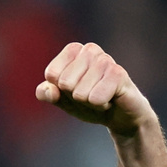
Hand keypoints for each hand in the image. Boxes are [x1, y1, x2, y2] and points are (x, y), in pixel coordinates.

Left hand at [36, 42, 155, 136]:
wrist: (119, 116)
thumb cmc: (88, 102)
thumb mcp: (62, 100)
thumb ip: (47, 94)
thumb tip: (47, 89)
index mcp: (73, 50)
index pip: (52, 73)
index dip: (60, 90)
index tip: (74, 90)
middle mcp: (90, 50)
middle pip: (65, 83)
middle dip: (75, 97)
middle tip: (90, 95)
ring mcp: (106, 60)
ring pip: (80, 93)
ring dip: (89, 103)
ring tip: (101, 97)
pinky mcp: (119, 74)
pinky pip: (96, 98)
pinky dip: (100, 105)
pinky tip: (111, 99)